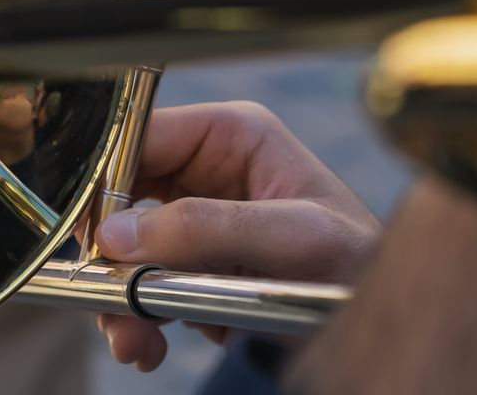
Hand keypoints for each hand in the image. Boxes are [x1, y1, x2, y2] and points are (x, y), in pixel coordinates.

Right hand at [93, 101, 379, 371]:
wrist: (384, 322)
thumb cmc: (361, 265)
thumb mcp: (294, 240)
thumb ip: (207, 229)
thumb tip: (118, 234)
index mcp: (229, 135)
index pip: (138, 138)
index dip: (105, 184)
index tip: (91, 239)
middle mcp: (206, 168)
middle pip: (122, 197)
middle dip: (111, 256)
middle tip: (109, 304)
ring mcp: (198, 216)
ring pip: (127, 246)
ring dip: (123, 297)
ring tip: (134, 342)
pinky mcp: (196, 260)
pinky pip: (146, 279)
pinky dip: (142, 316)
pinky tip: (155, 342)